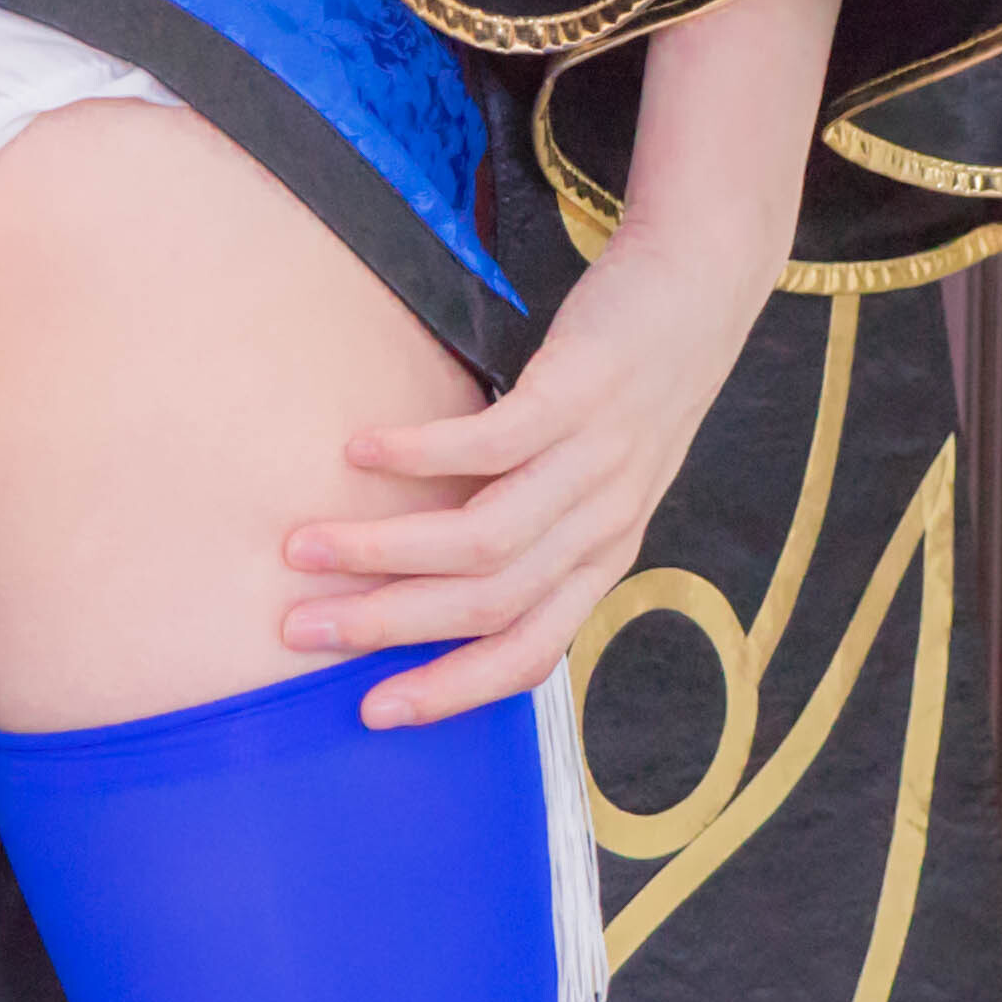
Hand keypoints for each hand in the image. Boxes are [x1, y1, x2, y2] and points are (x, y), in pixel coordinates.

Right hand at [275, 0, 850, 729]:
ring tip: (303, 544)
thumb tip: (427, 577)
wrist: (701, 289)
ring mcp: (596, 459)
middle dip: (387, 627)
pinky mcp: (580, 391)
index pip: (529, 653)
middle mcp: (605, 522)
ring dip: (382, 549)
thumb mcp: (598, 482)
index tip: (370, 712)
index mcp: (605, 557)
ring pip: (483, 536)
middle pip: (488, 604)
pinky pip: (490, 440)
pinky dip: (419, 452)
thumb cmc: (630, 391)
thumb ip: (533, 532)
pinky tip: (359, 449)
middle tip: (300, 631)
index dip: (450, 691)